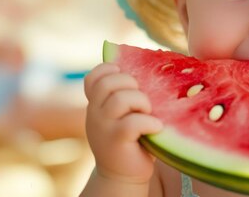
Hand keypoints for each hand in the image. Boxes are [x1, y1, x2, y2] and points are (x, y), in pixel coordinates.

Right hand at [84, 62, 162, 183]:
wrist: (122, 178)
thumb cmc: (130, 142)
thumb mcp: (122, 117)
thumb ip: (125, 97)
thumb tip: (149, 72)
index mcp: (95, 105)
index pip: (92, 77)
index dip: (108, 70)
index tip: (124, 75)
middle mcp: (94, 114)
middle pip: (107, 82)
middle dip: (130, 82)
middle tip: (142, 100)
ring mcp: (103, 127)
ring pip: (120, 98)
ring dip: (142, 102)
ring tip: (149, 113)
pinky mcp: (115, 141)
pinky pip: (132, 122)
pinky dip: (149, 122)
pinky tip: (156, 128)